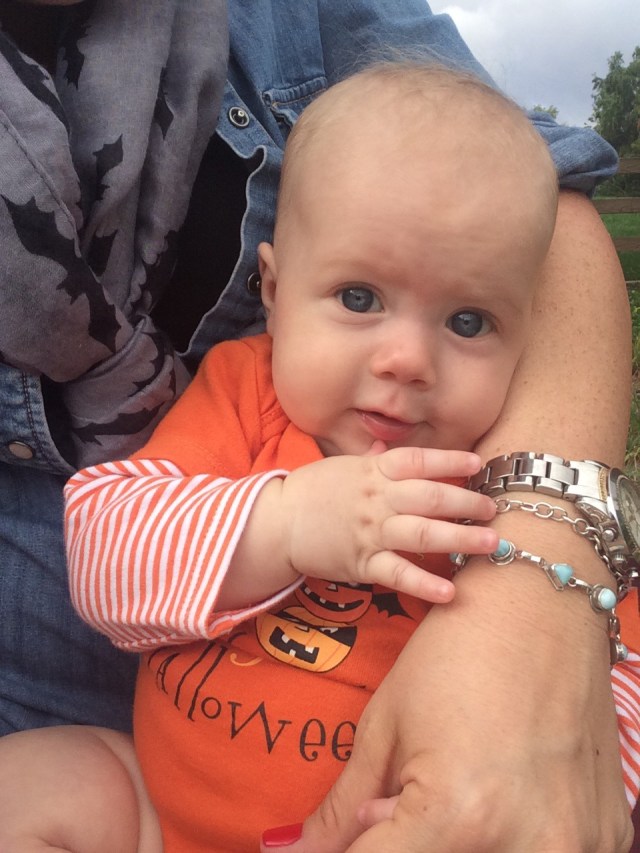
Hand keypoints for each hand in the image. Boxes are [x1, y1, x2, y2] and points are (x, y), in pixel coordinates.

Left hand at [260, 565, 632, 852]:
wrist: (541, 603)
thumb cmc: (455, 651)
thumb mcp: (387, 725)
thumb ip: (345, 805)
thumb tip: (301, 851)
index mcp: (457, 814)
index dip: (351, 852)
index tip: (343, 841)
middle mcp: (523, 841)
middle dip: (408, 841)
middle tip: (403, 800)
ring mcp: (575, 842)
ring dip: (461, 842)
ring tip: (454, 789)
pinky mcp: (606, 831)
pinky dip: (514, 837)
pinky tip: (500, 790)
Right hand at [279, 447, 497, 603]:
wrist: (276, 522)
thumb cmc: (312, 491)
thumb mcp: (343, 465)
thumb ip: (372, 459)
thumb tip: (387, 445)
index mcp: (374, 471)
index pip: (418, 461)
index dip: (450, 462)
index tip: (478, 465)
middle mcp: (377, 498)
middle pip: (430, 498)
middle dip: (467, 504)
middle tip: (493, 511)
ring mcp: (371, 531)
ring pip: (422, 534)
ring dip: (459, 539)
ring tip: (489, 544)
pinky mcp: (362, 563)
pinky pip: (397, 573)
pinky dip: (424, 583)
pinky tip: (449, 592)